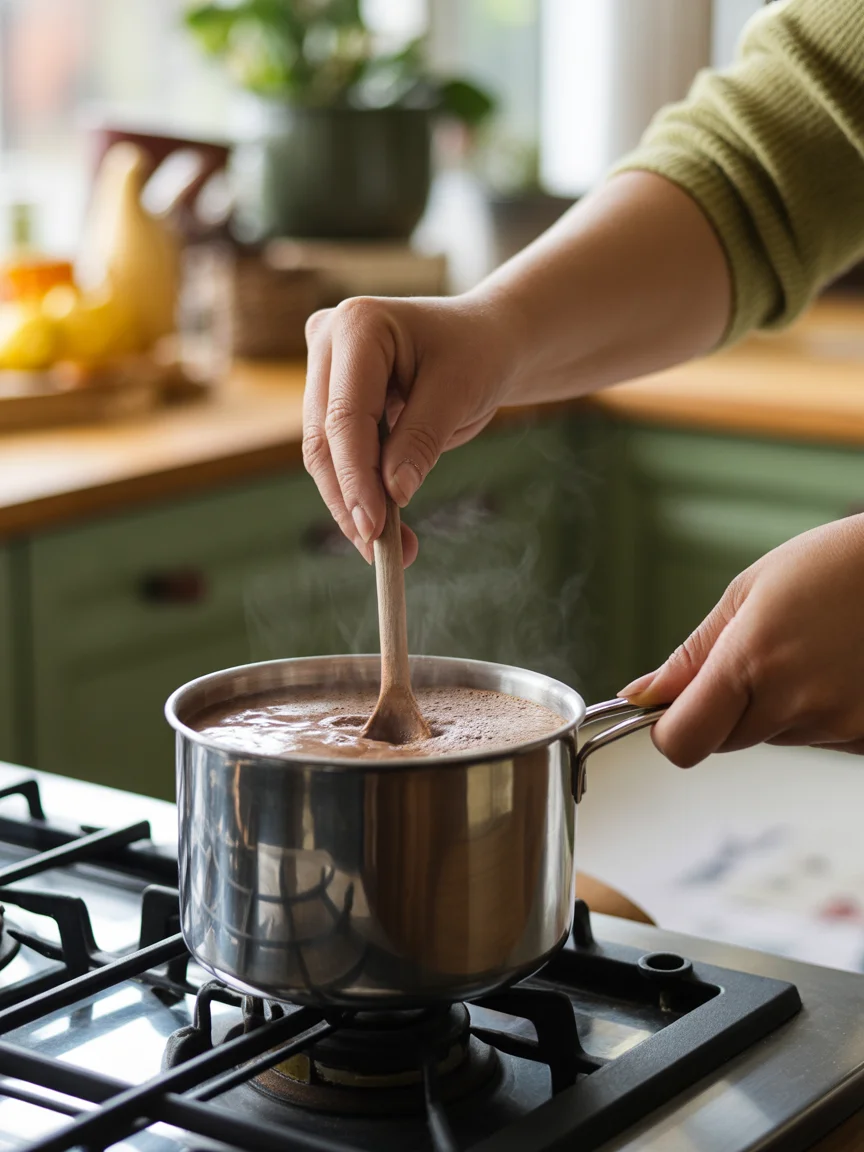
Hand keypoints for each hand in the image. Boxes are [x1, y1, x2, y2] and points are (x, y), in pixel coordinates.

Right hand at [302, 294, 517, 563]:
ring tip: (391, 550)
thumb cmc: (477, 354)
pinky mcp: (328, 399)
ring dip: (353, 505)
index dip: (356, 477)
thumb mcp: (460, 393)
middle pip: (324, 440)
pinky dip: (360, 494)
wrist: (485, 341)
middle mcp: (326, 342)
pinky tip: (385, 530)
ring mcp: (322, 370)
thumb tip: (393, 494)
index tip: (374, 528)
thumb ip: (422, 440)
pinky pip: (337, 455)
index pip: (345, 415)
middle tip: (381, 552)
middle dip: (352, 499)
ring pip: (324, 455)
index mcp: (357, 325)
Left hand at [620, 515, 863, 765]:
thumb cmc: (838, 566)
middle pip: (726, 741)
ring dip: (778, 709)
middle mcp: (797, 702)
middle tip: (762, 655)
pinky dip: (820, 715)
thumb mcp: (750, 592)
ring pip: (775, 739)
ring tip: (812, 652)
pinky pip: (821, 741)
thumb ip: (692, 654)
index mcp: (753, 660)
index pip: (684, 739)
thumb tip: (640, 696)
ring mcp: (840, 725)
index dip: (669, 730)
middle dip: (727, 709)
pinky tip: (841, 669)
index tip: (671, 709)